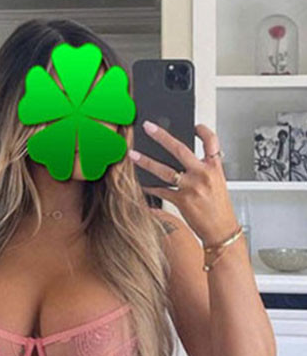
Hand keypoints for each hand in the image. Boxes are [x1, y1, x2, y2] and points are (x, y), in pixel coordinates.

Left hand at [129, 121, 239, 245]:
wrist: (222, 229)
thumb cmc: (219, 208)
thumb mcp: (218, 182)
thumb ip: (204, 168)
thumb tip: (183, 159)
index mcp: (215, 167)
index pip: (211, 141)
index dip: (201, 130)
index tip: (193, 125)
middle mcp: (203, 174)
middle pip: (180, 149)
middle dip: (162, 136)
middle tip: (148, 127)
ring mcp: (192, 188)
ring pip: (165, 170)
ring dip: (146, 162)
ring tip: (133, 155)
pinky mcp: (182, 201)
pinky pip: (162, 191)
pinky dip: (150, 187)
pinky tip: (141, 183)